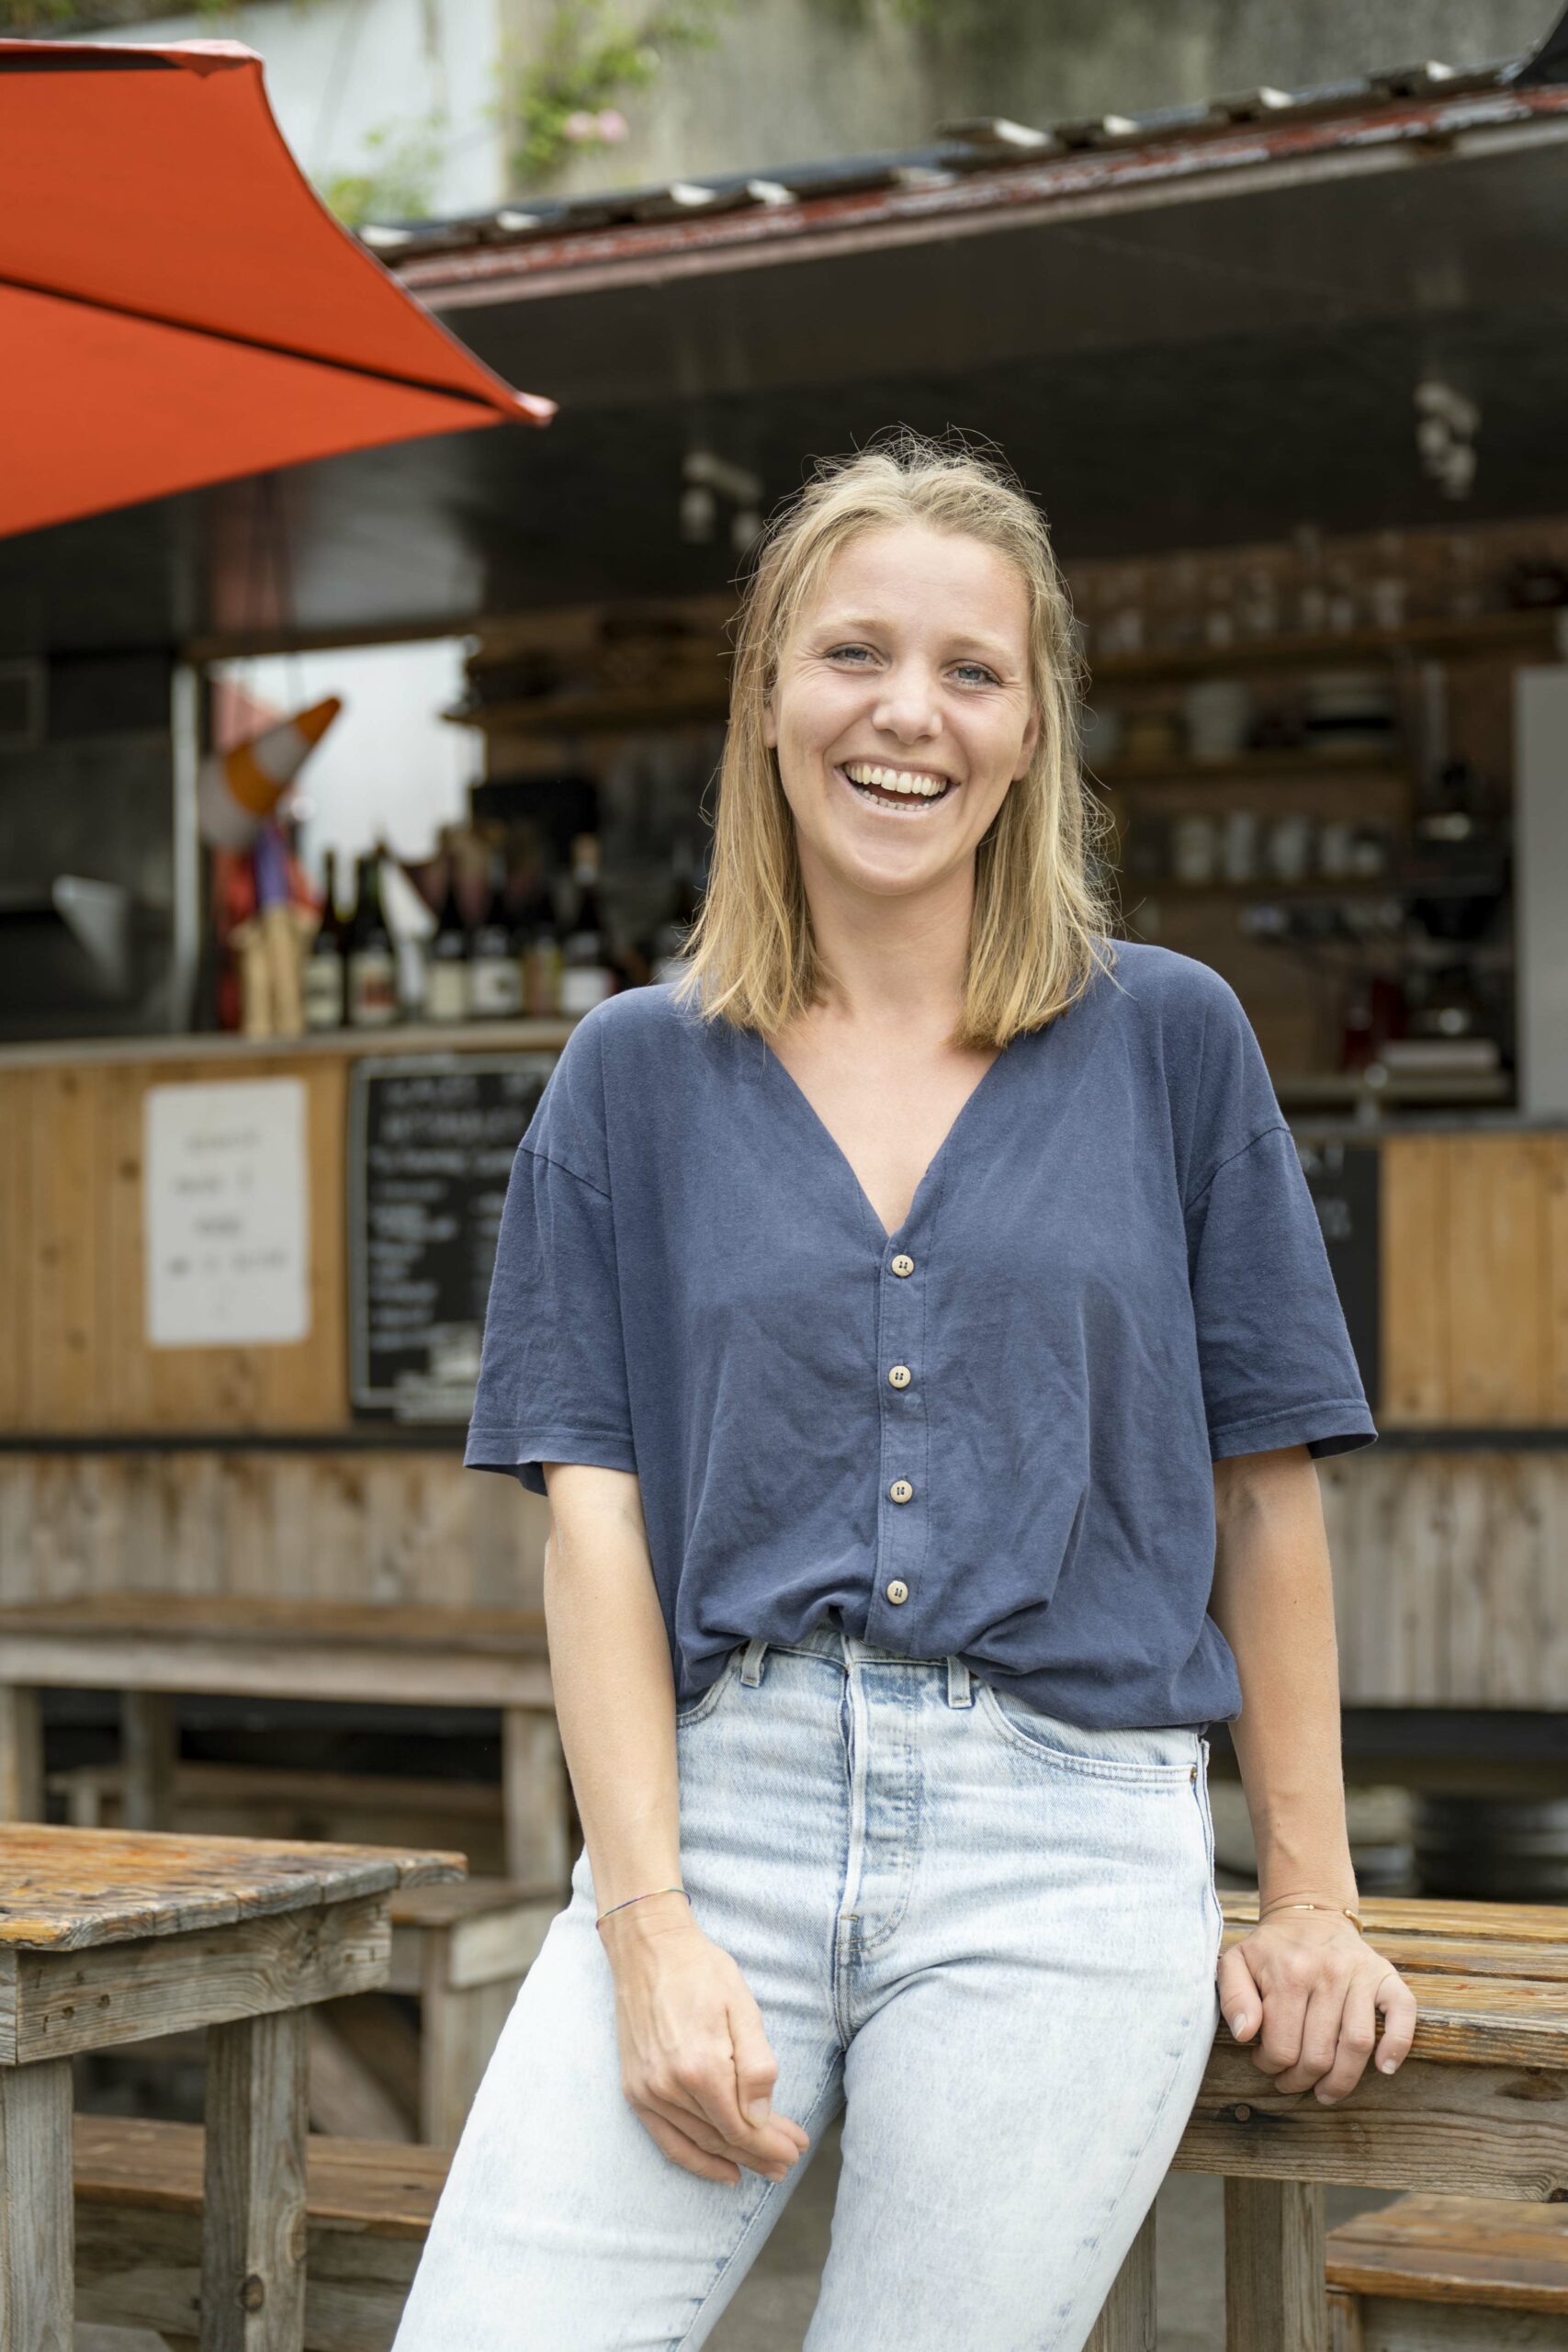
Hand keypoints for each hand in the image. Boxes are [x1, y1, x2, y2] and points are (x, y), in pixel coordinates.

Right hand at [600, 1897, 811, 2185]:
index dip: (771, 2143)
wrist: (649, 1949)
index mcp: (701, 2068)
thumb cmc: (703, 1972)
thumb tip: (761, 2120)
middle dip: (759, 2154)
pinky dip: (694, 2160)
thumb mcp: (743, 2009)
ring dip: (733, 2160)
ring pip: (698, 2142)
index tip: (796, 2148)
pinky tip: (721, 2170)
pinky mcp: (635, 2090)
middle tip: (788, 2162)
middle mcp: (669, 2088)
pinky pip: (666, 2139)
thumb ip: (756, 2067)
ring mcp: (648, 2092)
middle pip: (723, 2138)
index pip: (743, 2127)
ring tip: (763, 2168)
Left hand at [1218, 1908, 1417, 2103]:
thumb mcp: (1237, 1962)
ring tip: (1326, 2091)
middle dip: (1303, 2080)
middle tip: (1293, 2082)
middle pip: (1320, 2053)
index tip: (1266, 2063)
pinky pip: (1402, 2013)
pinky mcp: (1386, 1975)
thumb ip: (1233, 1997)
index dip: (1271, 2066)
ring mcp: (1360, 1973)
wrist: (1309, 1913)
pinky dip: (1397, 2045)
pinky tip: (1383, 2068)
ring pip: (1357, 2044)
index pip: (1282, 2046)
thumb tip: (1245, 2035)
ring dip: (1342, 2081)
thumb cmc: (1271, 1949)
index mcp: (1289, 1972)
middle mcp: (1328, 1972)